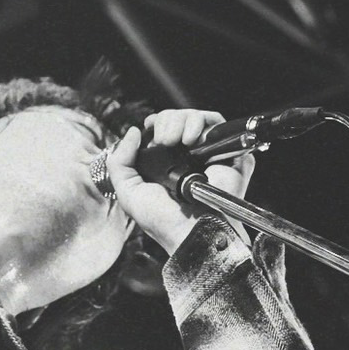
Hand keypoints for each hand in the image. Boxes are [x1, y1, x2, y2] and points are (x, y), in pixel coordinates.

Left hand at [105, 109, 256, 255]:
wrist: (191, 231)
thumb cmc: (163, 221)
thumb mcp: (129, 193)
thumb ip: (120, 162)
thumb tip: (133, 132)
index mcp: (165, 164)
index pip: (162, 129)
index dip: (156, 123)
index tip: (151, 129)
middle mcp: (187, 158)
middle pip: (178, 118)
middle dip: (168, 120)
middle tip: (165, 138)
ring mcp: (208, 155)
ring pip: (197, 118)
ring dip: (184, 119)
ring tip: (179, 140)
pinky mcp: (229, 155)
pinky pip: (219, 125)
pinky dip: (205, 124)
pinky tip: (193, 140)